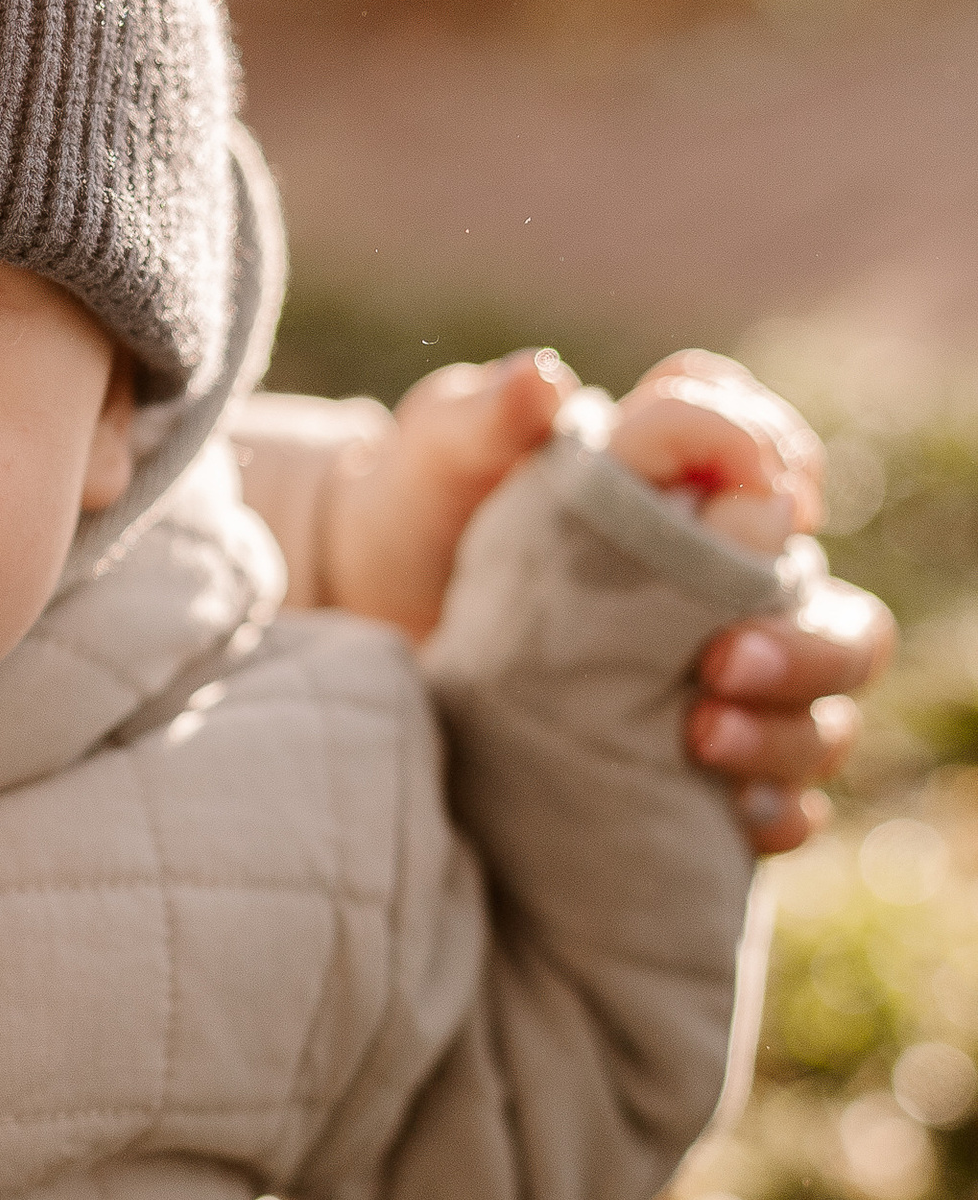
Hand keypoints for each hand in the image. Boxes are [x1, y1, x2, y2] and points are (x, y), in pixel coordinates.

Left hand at [317, 349, 890, 849]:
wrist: (365, 603)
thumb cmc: (418, 502)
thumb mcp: (442, 451)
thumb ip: (491, 414)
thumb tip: (545, 379)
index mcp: (686, 481)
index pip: (778, 455)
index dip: (786, 470)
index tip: (767, 497)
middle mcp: (727, 579)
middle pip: (834, 610)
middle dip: (806, 642)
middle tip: (719, 660)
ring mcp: (722, 674)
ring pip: (821, 711)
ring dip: (788, 728)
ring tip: (702, 736)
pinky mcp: (695, 760)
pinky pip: (782, 802)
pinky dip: (776, 812)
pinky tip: (737, 820)